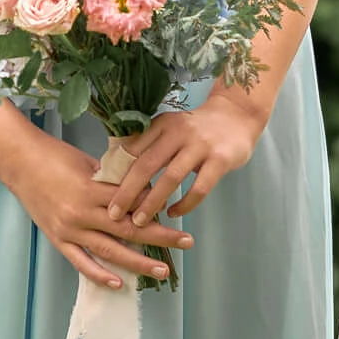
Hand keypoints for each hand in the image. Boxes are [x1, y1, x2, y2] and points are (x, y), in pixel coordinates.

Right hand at [0, 130, 193, 290]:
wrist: (18, 162)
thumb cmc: (54, 156)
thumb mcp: (88, 163)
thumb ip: (112, 181)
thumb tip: (140, 192)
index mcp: (91, 190)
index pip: (132, 203)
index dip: (155, 210)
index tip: (178, 214)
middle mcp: (81, 213)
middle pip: (128, 229)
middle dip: (160, 237)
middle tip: (186, 242)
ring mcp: (68, 230)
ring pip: (109, 251)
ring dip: (138, 262)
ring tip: (162, 270)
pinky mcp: (57, 240)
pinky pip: (81, 262)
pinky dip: (99, 275)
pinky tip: (118, 283)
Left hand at [104, 88, 267, 225]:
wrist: (237, 116)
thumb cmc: (196, 129)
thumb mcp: (170, 128)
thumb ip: (147, 143)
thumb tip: (113, 166)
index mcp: (162, 124)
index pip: (133, 149)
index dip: (116, 173)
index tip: (101, 193)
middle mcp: (179, 131)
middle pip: (146, 164)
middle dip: (127, 192)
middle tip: (114, 214)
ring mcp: (201, 145)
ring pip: (171, 178)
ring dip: (152, 202)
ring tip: (139, 221)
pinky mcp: (220, 160)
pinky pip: (199, 188)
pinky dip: (184, 204)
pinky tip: (174, 213)